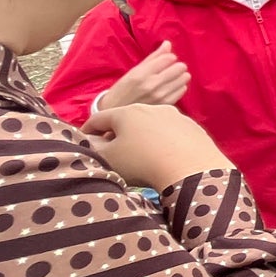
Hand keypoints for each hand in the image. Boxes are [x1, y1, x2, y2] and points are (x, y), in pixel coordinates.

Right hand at [83, 104, 229, 192]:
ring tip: (138, 153)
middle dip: (116, 133)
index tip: (83, 141)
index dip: (87, 130)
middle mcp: (152, 108)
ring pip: (150, 125)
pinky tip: (163, 155)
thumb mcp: (109, 158)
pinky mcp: (192, 127)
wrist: (191, 168)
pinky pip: (170, 133)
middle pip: (126, 119)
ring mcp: (175, 116)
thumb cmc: (142, 162)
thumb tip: (91, 141)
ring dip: (141, 136)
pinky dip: (162, 141)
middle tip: (110, 149)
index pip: (99, 118)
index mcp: (127, 112)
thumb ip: (94, 147)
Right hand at [98, 41, 189, 109]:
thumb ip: (153, 57)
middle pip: (180, 67)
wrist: (115, 112)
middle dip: (176, 66)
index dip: (169, 57)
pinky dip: (179, 87)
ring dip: (179, 76)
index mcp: (142, 74)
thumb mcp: (134, 71)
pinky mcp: (165, 106)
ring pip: (184, 78)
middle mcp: (152, 85)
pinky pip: (182, 90)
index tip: (164, 61)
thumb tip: (168, 43)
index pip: (169, 58)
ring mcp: (160, 96)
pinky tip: (170, 88)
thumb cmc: (123, 89)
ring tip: (170, 79)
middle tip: (168, 70)